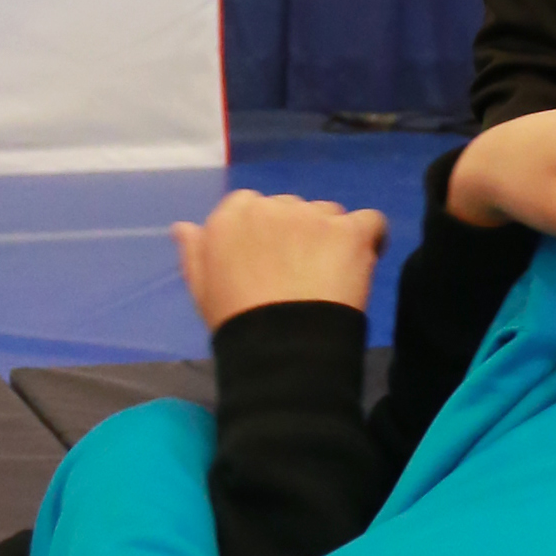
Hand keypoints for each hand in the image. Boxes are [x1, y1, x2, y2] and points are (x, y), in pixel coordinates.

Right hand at [172, 190, 389, 332]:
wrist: (281, 348)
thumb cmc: (236, 322)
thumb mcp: (201, 288)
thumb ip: (195, 251)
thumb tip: (184, 226)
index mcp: (232, 216)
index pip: (256, 208)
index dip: (269, 235)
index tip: (274, 263)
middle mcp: (272, 206)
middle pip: (295, 210)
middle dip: (301, 236)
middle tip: (304, 276)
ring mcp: (313, 216)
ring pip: (330, 215)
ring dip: (333, 237)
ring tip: (331, 277)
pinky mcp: (349, 231)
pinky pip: (371, 222)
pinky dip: (371, 239)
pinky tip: (364, 261)